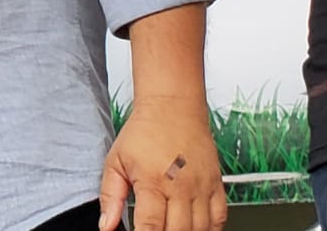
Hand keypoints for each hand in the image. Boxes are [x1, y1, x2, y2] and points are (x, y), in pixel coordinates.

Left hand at [98, 96, 226, 230]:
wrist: (172, 108)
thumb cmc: (143, 133)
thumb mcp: (115, 162)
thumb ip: (110, 197)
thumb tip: (106, 225)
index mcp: (153, 181)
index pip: (151, 226)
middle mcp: (181, 186)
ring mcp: (202, 187)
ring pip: (200, 229)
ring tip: (171, 229)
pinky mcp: (216, 185)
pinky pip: (219, 219)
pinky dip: (209, 230)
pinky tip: (195, 229)